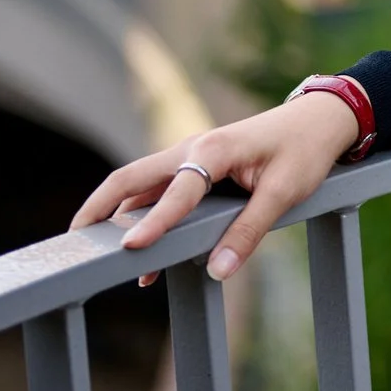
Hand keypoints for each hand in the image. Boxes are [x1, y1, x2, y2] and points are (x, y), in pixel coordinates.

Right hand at [70, 90, 359, 283]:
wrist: (318, 120)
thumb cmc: (304, 151)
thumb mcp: (286, 192)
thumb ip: (250, 231)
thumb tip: (218, 270)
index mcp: (212, 150)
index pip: (176, 192)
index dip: (154, 223)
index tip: (132, 249)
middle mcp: (190, 149)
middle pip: (130, 179)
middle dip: (98, 209)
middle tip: (72, 244)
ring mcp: (188, 157)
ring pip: (139, 187)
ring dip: (116, 216)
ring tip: (95, 256)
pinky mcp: (195, 167)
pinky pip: (157, 192)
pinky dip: (141, 216)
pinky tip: (143, 253)